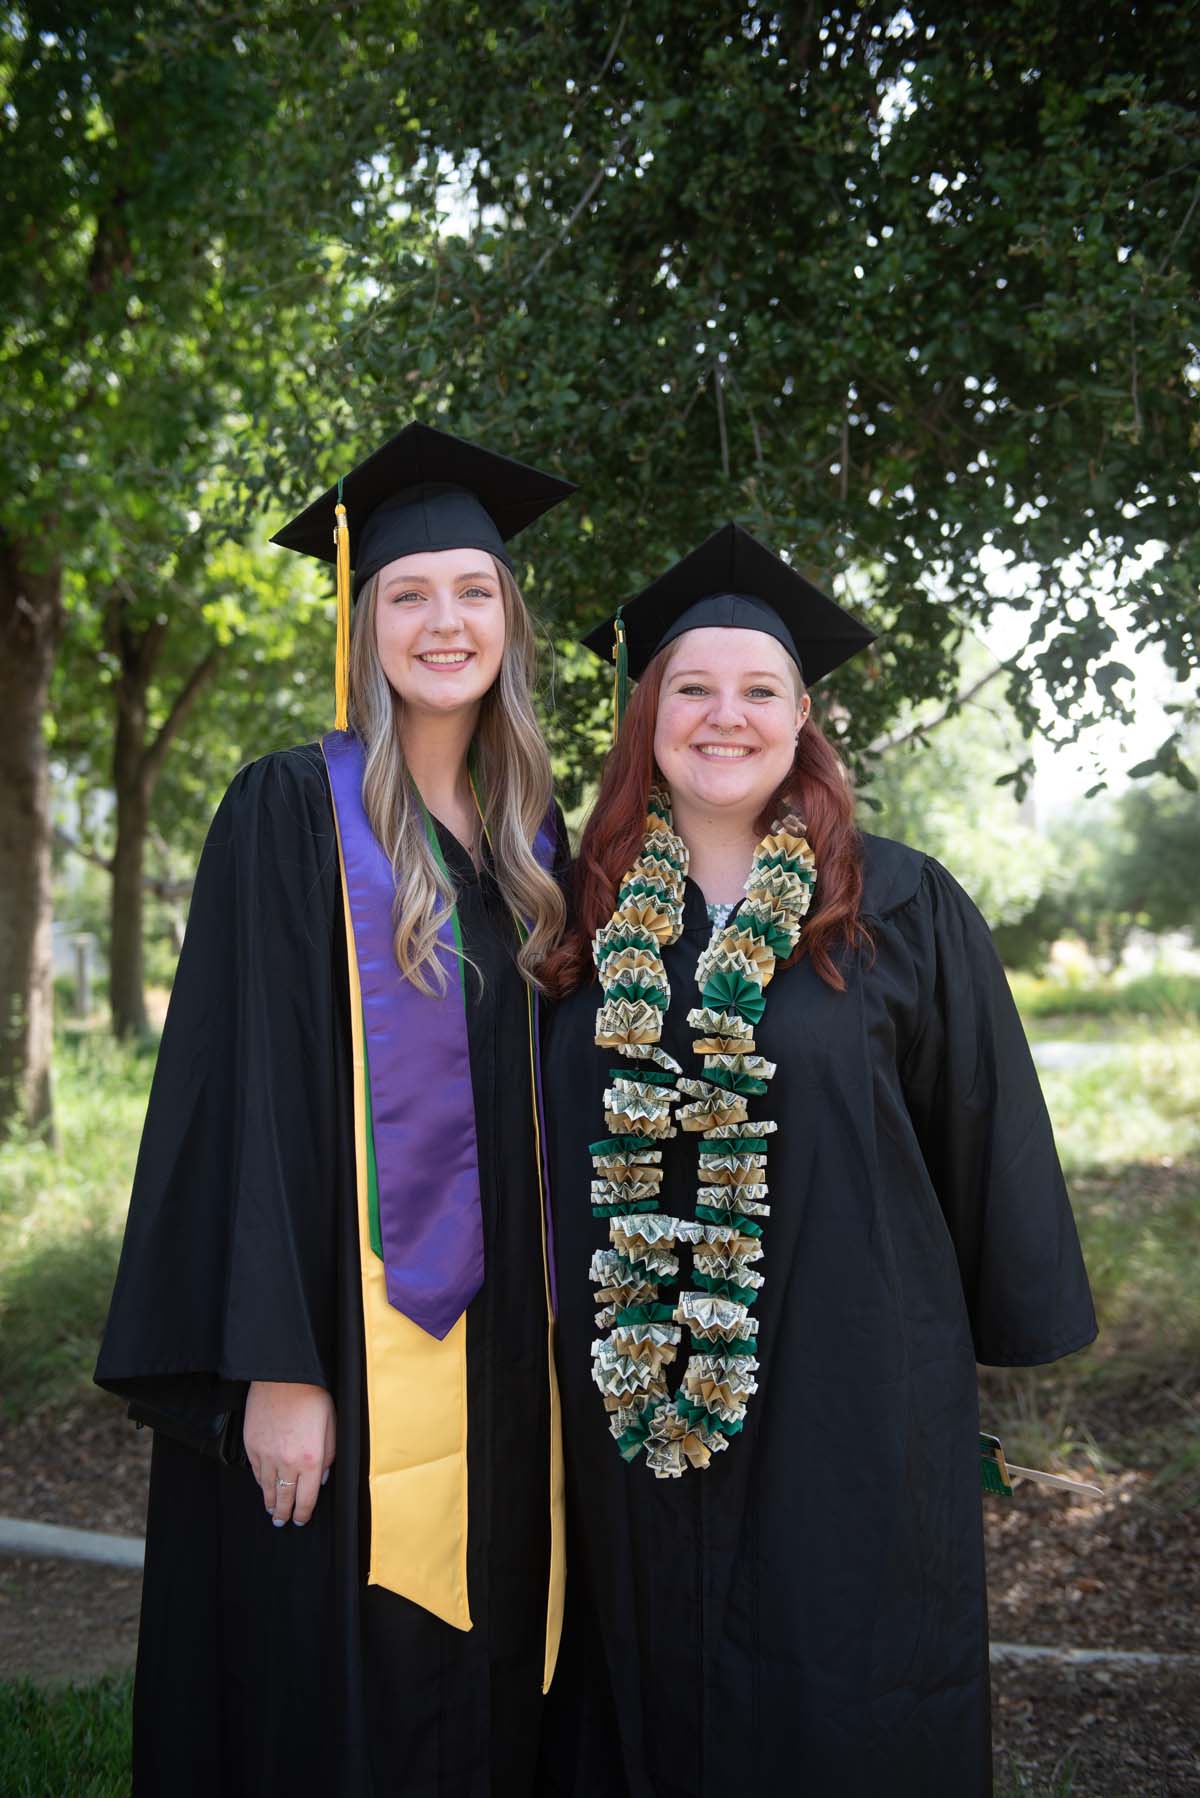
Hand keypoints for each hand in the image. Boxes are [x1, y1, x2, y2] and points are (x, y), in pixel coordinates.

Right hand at [243, 1381, 335, 1527]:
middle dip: (284, 1514)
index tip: (301, 1520)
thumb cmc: (312, 1398)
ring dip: (270, 1502)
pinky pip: (256, 1472)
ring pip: (267, 1488)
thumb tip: (321, 1478)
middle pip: (284, 1498)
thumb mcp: (332, 1427)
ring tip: (272, 1510)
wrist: (284, 1377)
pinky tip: (264, 1486)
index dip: (303, 1513)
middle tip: (282, 1522)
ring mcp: (266, 1455)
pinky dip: (261, 1483)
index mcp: (311, 1459)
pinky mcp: (252, 1445)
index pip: (306, 1498)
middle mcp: (287, 1462)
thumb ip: (328, 1456)